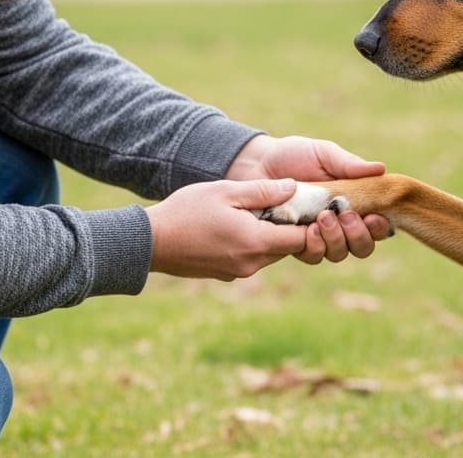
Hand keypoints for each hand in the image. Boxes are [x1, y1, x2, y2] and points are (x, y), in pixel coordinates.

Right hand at [145, 178, 307, 279]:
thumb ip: (264, 190)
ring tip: (256, 211)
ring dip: (270, 235)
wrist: (151, 242)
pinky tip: (235, 225)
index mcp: (256, 242)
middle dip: (290, 227)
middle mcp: (251, 263)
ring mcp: (238, 272)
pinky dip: (252, 243)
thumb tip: (295, 187)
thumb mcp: (226, 191)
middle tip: (285, 203)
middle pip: (287, 247)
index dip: (312, 223)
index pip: (301, 239)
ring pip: (269, 253)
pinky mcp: (225, 274)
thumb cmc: (187, 211)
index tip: (311, 206)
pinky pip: (250, 258)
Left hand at [225, 135, 391, 263]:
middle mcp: (339, 226)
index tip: (372, 216)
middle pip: (362, 247)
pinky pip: (311, 255)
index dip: (379, 228)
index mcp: (354, 204)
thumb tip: (381, 169)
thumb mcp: (323, 154)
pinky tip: (308, 230)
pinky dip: (313, 246)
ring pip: (337, 254)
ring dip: (335, 240)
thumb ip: (348, 164)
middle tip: (344, 215)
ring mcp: (318, 236)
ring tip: (322, 218)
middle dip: (357, 235)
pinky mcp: (295, 243)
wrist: (258, 163)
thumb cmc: (294, 155)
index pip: (376, 226)